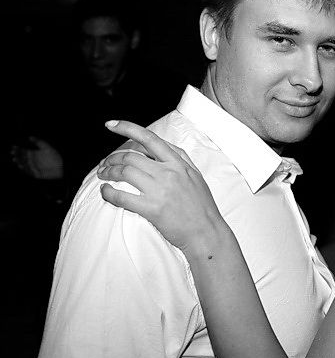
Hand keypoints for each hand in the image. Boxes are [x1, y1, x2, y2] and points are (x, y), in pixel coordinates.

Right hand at [10, 136, 63, 179]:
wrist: (61, 167)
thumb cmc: (55, 157)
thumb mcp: (47, 147)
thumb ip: (38, 142)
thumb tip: (30, 137)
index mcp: (34, 154)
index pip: (23, 151)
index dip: (18, 149)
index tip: (13, 147)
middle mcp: (32, 161)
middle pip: (22, 157)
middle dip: (16, 155)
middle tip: (12, 152)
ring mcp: (33, 167)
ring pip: (23, 164)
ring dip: (18, 161)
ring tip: (15, 159)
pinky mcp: (34, 174)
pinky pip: (27, 171)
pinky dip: (23, 169)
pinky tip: (20, 166)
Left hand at [97, 120, 225, 254]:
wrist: (206, 232)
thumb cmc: (201, 206)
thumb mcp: (195, 175)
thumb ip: (179, 159)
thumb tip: (162, 146)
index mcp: (178, 163)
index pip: (149, 138)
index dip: (127, 128)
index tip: (111, 125)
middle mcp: (169, 172)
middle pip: (131, 156)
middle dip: (112, 158)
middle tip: (105, 164)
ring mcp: (160, 190)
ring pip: (124, 172)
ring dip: (108, 172)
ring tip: (103, 176)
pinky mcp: (152, 208)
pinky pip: (122, 197)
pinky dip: (108, 193)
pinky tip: (105, 192)